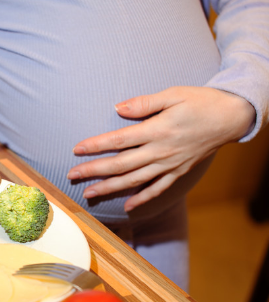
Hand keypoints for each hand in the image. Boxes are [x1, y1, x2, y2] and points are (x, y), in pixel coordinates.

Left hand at [67, 86, 254, 211]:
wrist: (231, 117)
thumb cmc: (200, 102)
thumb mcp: (173, 94)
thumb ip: (143, 103)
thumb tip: (117, 108)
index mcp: (157, 130)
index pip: (119, 140)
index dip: (96, 145)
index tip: (76, 149)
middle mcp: (161, 150)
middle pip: (121, 164)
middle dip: (94, 170)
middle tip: (72, 175)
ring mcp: (170, 164)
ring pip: (134, 180)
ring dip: (110, 188)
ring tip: (89, 193)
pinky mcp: (179, 171)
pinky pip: (158, 188)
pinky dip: (142, 198)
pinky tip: (127, 206)